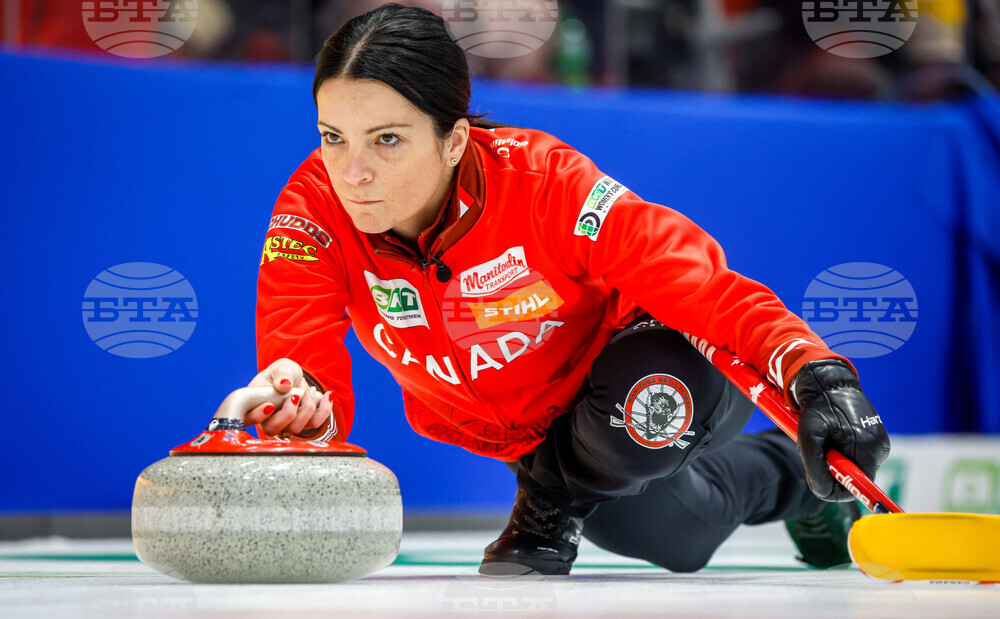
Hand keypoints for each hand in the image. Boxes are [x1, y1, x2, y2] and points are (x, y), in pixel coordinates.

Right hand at [244, 358, 336, 437]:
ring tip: (311, 390)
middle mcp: (267, 418)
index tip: (270, 405)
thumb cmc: (283, 373)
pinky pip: (315, 423)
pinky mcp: (303, 423)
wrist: (295, 379)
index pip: (248, 418)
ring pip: (295, 428)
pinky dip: (324, 409)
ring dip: (307, 408)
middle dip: (287, 414)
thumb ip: (281, 374)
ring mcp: (285, 424)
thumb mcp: (281, 368)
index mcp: (255, 403)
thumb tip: (284, 385)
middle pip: (272, 429)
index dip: (257, 416)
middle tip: (295, 396)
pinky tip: (327, 395)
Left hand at [793, 359, 890, 501]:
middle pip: (854, 477)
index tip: (817, 477)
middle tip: (816, 449)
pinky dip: (839, 450)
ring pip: (852, 466)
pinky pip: (855, 455)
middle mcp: (880, 448)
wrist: (828, 382)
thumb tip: (823, 492)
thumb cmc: (818, 406)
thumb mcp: (809, 437)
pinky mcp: (874, 438)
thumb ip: (815, 467)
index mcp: (868, 449)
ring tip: (823, 437)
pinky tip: (831, 434)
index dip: (836, 488)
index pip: (858, 487)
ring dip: (833, 458)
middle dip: (831, 469)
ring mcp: (879, 443)